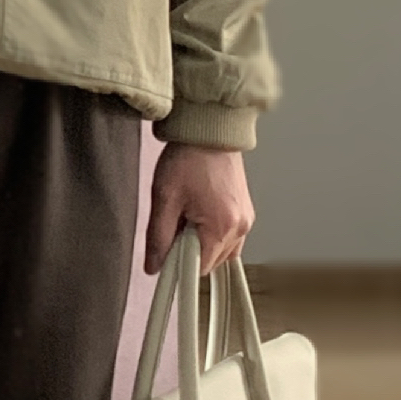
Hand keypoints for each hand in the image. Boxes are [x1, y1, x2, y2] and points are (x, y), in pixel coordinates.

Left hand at [145, 145, 255, 275]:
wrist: (210, 131)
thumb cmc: (190, 158)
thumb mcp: (165, 198)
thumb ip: (158, 238)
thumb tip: (154, 266)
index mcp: (222, 227)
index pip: (198, 268)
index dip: (178, 262)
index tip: (166, 250)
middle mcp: (240, 227)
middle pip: (210, 262)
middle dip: (189, 250)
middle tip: (176, 222)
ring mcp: (246, 220)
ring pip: (219, 251)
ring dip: (201, 242)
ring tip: (188, 214)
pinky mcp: (245, 212)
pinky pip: (228, 237)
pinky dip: (211, 233)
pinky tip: (199, 213)